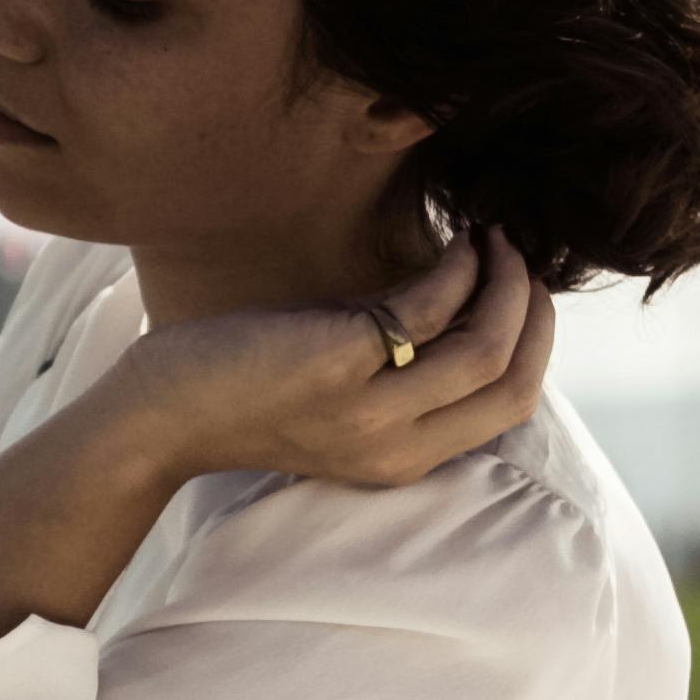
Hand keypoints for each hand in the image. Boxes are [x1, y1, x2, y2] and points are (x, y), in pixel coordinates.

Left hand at [92, 226, 556, 490]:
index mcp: (402, 462)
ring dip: (504, 281)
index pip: (510, 408)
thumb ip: (402, 378)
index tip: (530, 294)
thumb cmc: (250, 394)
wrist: (163, 414)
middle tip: (523, 258)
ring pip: (484, 346)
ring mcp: (367, 409)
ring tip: (494, 237)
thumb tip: (468, 312)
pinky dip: (458, 266)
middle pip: (510, 381)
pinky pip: (430, 306)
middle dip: (534, 312)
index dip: (536, 345)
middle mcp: (393, 447)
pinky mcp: (337, 361)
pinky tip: (455, 239)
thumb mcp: (344, 404)